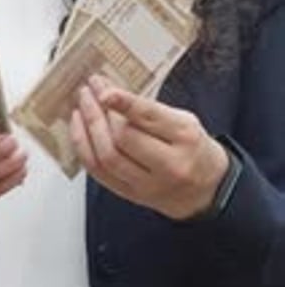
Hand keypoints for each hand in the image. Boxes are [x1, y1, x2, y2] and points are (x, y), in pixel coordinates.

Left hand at [70, 75, 228, 219]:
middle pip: (123, 139)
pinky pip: (100, 174)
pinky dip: (84, 149)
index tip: (103, 90)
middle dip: (98, 112)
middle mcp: (168, 164)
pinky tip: (79, 129)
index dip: (123, 103)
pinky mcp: (132, 196)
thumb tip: (108, 91)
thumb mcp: (183, 119)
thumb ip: (149, 109)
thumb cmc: (191, 146)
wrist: (207, 190)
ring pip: (108, 158)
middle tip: (87, 91)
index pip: (148, 118)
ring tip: (81, 106)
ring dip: (87, 129)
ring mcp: (149, 185)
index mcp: (184, 137)